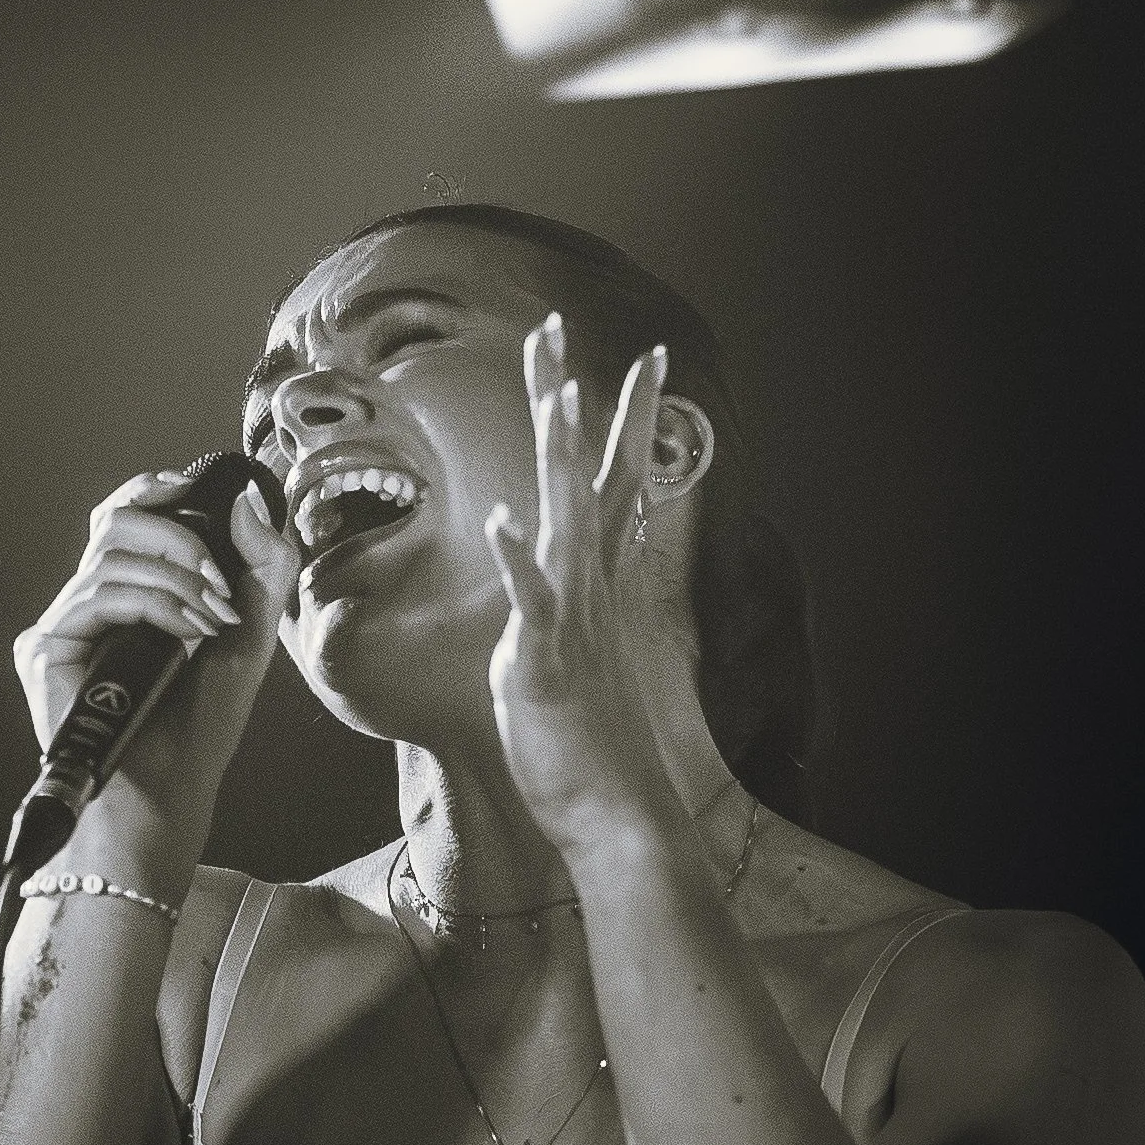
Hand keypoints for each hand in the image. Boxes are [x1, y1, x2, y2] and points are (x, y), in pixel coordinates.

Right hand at [14, 469, 298, 865]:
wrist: (172, 789)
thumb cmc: (202, 724)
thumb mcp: (250, 633)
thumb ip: (261, 564)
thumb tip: (247, 497)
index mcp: (130, 591)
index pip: (127, 513)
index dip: (159, 491)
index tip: (200, 497)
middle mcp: (90, 601)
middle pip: (115, 518)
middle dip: (182, 540)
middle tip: (221, 586)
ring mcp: (64, 622)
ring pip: (112, 552)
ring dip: (178, 581)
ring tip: (211, 624)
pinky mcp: (45, 646)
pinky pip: (99, 592)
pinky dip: (155, 605)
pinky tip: (184, 639)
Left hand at [483, 313, 676, 851]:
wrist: (619, 815)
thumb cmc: (592, 748)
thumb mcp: (572, 663)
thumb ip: (564, 615)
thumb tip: (552, 585)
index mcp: (593, 585)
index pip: (610, 484)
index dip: (623, 419)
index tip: (641, 358)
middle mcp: (589, 589)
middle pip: (583, 475)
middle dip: (570, 399)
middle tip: (555, 328)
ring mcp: (572, 620)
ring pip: (566, 520)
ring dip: (560, 454)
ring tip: (554, 392)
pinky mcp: (548, 660)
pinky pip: (535, 601)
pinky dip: (520, 557)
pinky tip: (503, 517)